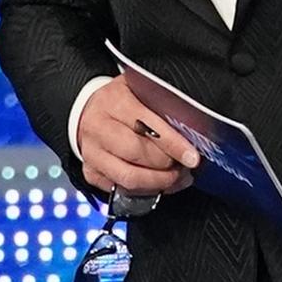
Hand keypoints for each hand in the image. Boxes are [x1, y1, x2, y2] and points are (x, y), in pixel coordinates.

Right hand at [74, 75, 201, 198]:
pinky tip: (159, 184)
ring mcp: (91, 153)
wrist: (87, 110)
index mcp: (114, 102)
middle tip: (185, 166)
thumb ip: (163, 104)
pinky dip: (145, 191)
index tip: (192, 157)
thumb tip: (194, 127)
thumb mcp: (141, 90)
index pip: (147, 126)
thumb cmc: (122, 100)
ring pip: (128, 177)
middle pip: (136, 154)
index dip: (173, 145)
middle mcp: (98, 128)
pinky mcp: (90, 172)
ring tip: (176, 178)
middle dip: (166, 166)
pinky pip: (121, 190)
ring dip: (158, 182)